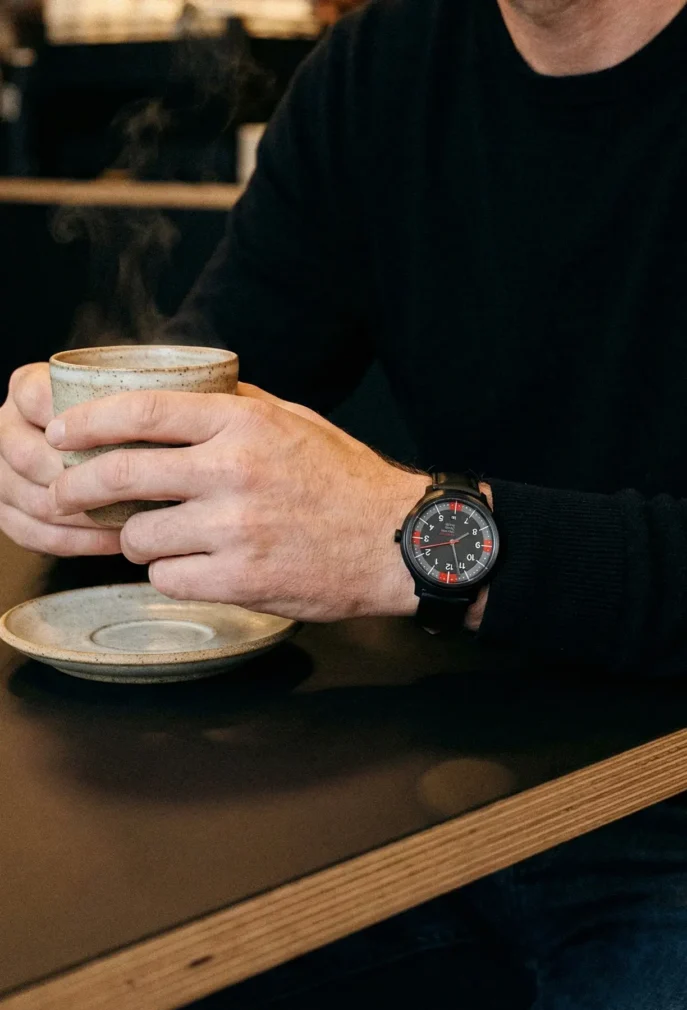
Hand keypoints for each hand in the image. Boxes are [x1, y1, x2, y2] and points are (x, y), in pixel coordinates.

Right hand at [0, 364, 120, 556]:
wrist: (88, 445)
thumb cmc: (122, 418)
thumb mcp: (122, 395)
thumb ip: (132, 403)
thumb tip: (172, 422)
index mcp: (27, 389)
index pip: (40, 401)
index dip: (80, 423)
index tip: (127, 439)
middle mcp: (5, 428)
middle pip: (31, 458)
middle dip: (84, 478)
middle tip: (135, 489)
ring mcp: (1, 472)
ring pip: (36, 502)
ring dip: (87, 516)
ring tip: (135, 519)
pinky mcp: (6, 512)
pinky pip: (38, 535)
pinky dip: (80, 541)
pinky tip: (116, 539)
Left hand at [47, 384, 428, 620]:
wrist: (397, 541)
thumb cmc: (345, 479)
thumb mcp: (294, 421)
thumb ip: (234, 406)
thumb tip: (175, 399)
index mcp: (244, 423)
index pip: (143, 411)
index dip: (87, 422)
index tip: (60, 434)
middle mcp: (234, 471)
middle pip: (122, 473)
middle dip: (77, 486)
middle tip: (64, 493)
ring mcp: (236, 529)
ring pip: (139, 536)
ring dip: (136, 539)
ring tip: (162, 536)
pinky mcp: (242, 579)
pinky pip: (168, 578)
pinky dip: (170, 574)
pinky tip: (195, 565)